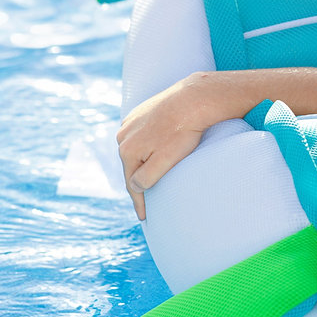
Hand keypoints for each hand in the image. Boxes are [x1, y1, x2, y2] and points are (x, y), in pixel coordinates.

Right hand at [116, 74, 210, 219]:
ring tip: (149, 176)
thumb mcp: (165, 161)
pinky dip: (147, 147)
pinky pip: (142, 136)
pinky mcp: (142, 112)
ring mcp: (131, 122)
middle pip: (131, 167)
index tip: (144, 217)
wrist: (193, 99)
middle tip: (147, 200)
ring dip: (142, 163)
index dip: (139, 202)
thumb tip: (135, 186)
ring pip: (136, 150)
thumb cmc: (182, 132)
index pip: (132, 184)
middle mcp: (123, 135)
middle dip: (139, 183)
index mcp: (127, 150)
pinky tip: (153, 151)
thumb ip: (147, 177)